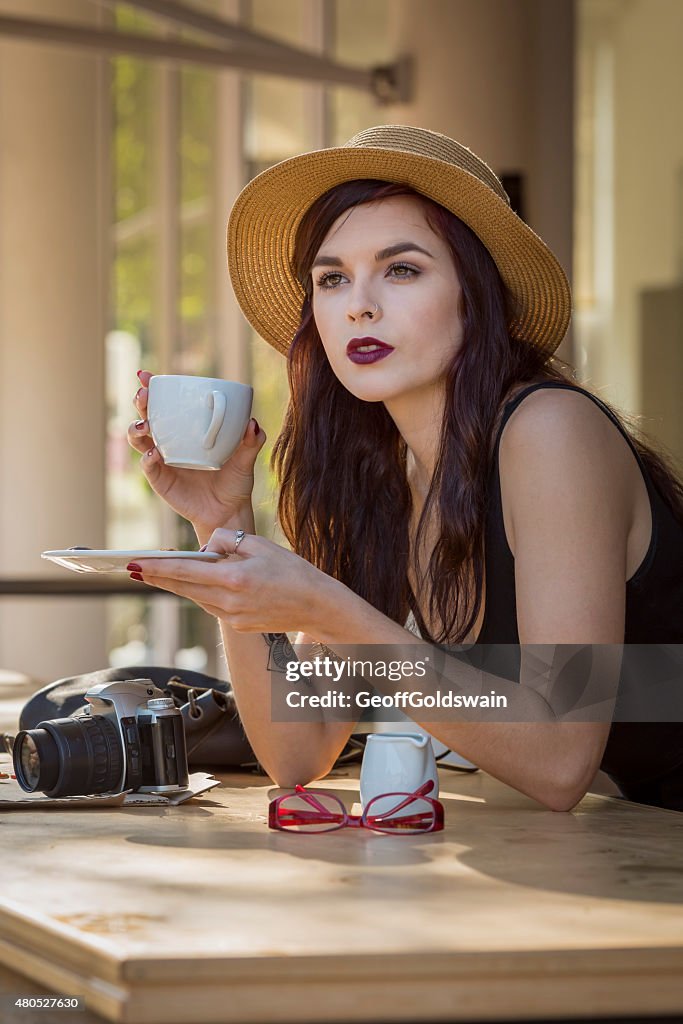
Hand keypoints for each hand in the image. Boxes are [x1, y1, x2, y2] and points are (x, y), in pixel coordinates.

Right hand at [127, 371, 265, 536]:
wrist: (228, 512)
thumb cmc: (234, 482)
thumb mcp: (245, 459)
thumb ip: (251, 442)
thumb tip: (252, 423)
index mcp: (185, 431)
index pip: (165, 404)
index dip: (152, 388)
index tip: (146, 376)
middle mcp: (169, 442)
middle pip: (146, 416)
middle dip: (140, 402)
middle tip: (144, 395)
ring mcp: (161, 461)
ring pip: (138, 439)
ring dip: (136, 429)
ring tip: (144, 425)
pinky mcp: (160, 480)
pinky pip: (148, 466)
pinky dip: (148, 458)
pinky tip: (154, 453)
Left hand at [130, 529, 335, 634]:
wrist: (316, 606)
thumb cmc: (293, 571)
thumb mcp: (260, 544)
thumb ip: (226, 541)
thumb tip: (203, 546)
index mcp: (233, 579)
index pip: (184, 572)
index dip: (155, 568)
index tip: (134, 563)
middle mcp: (229, 602)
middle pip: (182, 588)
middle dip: (156, 578)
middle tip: (133, 568)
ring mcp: (232, 617)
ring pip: (196, 597)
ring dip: (180, 585)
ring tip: (161, 572)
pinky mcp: (237, 625)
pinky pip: (212, 605)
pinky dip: (204, 593)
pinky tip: (202, 583)